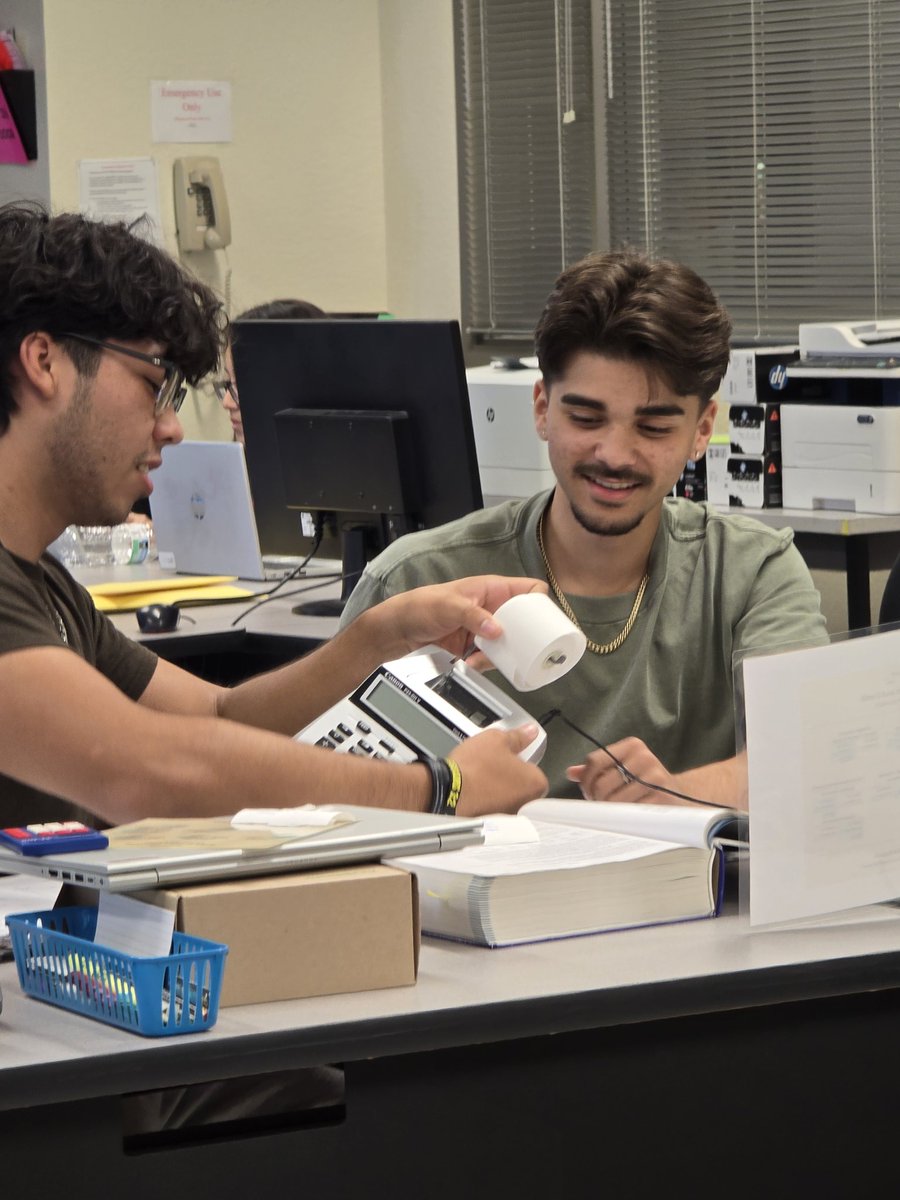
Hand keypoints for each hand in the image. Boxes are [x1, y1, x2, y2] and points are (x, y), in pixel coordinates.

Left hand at [374, 575, 547, 660]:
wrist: (398, 631)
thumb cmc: (420, 606)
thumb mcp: (448, 606)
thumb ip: (474, 616)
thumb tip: (497, 629)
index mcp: (493, 589)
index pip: (530, 590)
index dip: (541, 602)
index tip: (543, 620)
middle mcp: (494, 609)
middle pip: (525, 622)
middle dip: (525, 637)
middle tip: (521, 647)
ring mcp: (486, 630)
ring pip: (511, 643)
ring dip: (505, 653)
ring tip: (486, 656)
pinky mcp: (477, 648)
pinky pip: (494, 657)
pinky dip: (488, 663)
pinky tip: (474, 662)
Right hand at [451, 724, 547, 815]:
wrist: (448, 790)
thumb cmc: (474, 769)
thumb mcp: (497, 739)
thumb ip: (518, 736)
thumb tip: (529, 732)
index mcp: (534, 783)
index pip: (537, 770)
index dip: (522, 760)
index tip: (511, 755)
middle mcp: (525, 803)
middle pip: (523, 786)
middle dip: (511, 776)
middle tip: (495, 763)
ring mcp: (508, 814)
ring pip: (508, 797)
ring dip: (499, 788)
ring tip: (482, 775)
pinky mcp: (490, 821)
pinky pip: (493, 807)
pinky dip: (486, 799)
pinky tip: (474, 787)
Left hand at [566, 736, 693, 805]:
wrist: (681, 796)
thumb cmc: (647, 783)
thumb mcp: (623, 769)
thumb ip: (597, 769)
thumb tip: (572, 772)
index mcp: (632, 746)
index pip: (594, 761)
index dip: (586, 781)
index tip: (589, 792)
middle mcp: (644, 757)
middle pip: (601, 783)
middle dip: (596, 798)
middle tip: (601, 806)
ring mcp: (654, 776)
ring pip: (613, 800)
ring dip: (609, 811)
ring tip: (615, 811)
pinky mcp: (661, 797)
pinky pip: (629, 812)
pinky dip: (624, 817)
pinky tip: (628, 815)